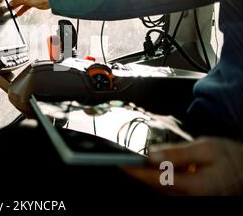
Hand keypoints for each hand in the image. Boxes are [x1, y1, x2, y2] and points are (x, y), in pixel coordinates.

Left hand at [123, 137, 242, 194]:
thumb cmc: (229, 158)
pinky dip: (157, 181)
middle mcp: (191, 199)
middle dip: (139, 175)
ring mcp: (189, 201)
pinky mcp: (187, 198)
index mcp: (196, 187)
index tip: (121, 164)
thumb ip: (177, 153)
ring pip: (160, 191)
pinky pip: (167, 191)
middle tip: (124, 162)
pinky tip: (153, 170)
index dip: (136, 173)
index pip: (157, 180)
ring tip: (137, 165)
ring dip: (147, 178)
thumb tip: (151, 156)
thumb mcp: (207, 148)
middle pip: (155, 188)